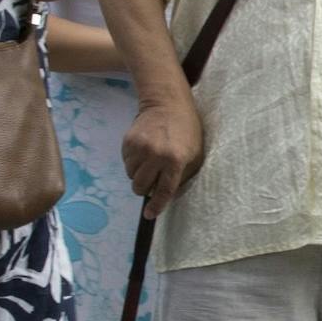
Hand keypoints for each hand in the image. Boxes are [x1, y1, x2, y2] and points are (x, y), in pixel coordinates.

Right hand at [122, 92, 203, 219]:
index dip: (156, 206)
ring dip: (139, 175)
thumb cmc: (188, 132)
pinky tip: (144, 152)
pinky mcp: (128, 142)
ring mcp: (139, 148)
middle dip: (146, 189)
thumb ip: (182, 178)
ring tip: (151, 162)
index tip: (149, 215)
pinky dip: (133, 163)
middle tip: (153, 180)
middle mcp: (155, 156)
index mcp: (175, 161)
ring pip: (131, 176)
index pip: (164, 190)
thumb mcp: (195, 156)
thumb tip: (166, 197)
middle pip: (141, 187)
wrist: (168, 105)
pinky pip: (126, 163)